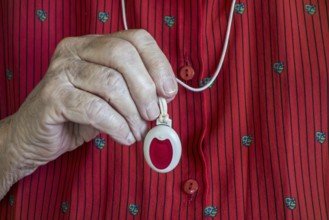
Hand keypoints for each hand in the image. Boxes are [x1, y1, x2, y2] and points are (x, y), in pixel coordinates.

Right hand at [8, 29, 177, 172]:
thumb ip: (135, 92)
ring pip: (111, 84)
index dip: (158, 64)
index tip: (168, 92)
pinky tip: (124, 137)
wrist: (35, 135)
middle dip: (146, 88)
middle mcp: (75, 50)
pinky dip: (117, 126)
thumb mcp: (111, 99)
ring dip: (133, 114)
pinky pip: (95, 109)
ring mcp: (61, 71)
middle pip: (123, 55)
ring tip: (138, 132)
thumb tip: (165, 97)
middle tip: (153, 115)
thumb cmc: (78, 115)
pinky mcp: (52, 96)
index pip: (135, 39)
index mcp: (93, 44)